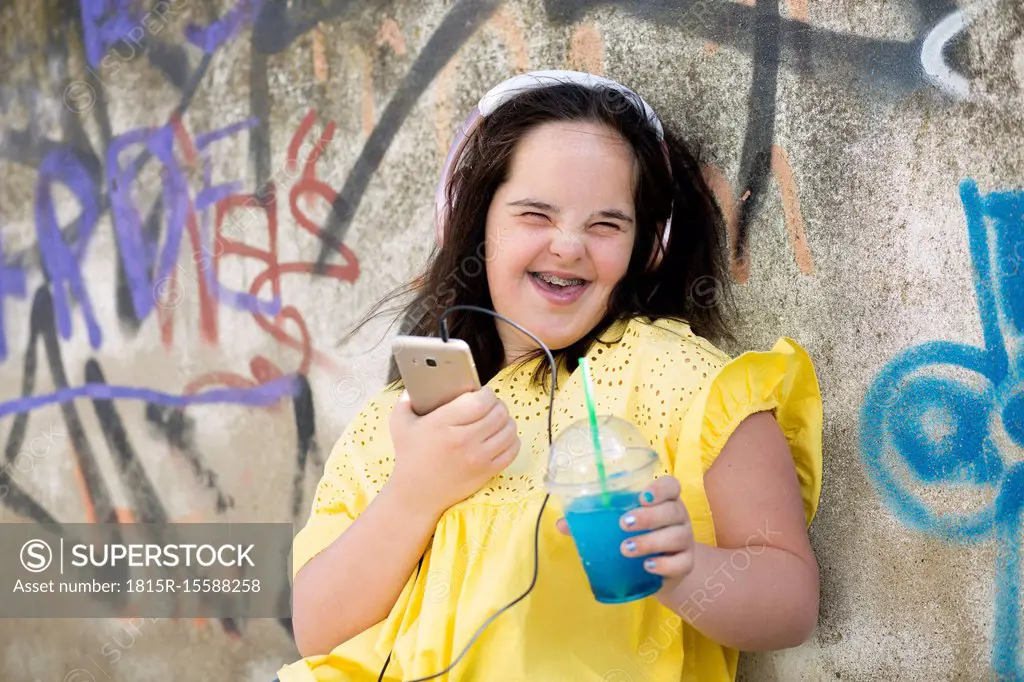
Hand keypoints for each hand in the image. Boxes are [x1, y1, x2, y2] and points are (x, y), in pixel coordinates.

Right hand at [388, 387, 519, 516]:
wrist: (416, 495)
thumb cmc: (409, 456)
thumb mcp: (400, 424)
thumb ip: (405, 400)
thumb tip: (416, 385)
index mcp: (443, 423)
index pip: (480, 400)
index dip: (486, 393)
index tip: (481, 393)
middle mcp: (463, 439)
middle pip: (499, 412)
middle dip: (497, 404)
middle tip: (489, 405)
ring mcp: (478, 457)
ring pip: (509, 429)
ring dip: (506, 421)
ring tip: (497, 420)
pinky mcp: (487, 471)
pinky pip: (512, 449)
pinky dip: (511, 440)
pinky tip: (502, 437)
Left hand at [555, 474, 695, 590]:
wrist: (661, 570)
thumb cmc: (637, 537)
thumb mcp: (618, 526)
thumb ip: (593, 522)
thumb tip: (561, 524)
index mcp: (663, 500)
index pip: (671, 486)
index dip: (660, 489)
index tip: (641, 496)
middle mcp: (678, 516)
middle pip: (673, 510)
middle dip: (648, 517)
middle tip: (623, 524)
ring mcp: (685, 540)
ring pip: (676, 536)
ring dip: (650, 542)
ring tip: (625, 548)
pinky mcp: (686, 563)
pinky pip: (682, 563)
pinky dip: (664, 565)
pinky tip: (647, 566)